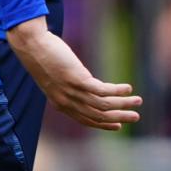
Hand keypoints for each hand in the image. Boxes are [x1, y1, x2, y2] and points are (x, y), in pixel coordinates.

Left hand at [9, 20, 141, 131]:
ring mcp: (72, 92)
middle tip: (136, 117)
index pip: (85, 120)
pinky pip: (103, 90)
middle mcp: (66, 102)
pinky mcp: (77, 80)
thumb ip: (68, 87)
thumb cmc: (43, 58)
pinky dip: (118, 91)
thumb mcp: (54, 78)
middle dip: (119, 117)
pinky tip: (128, 88)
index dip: (103, 125)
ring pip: (104, 105)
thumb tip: (83, 86)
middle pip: (98, 116)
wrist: (32, 45)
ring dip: (124, 104)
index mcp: (60, 104)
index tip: (118, 126)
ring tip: (138, 100)